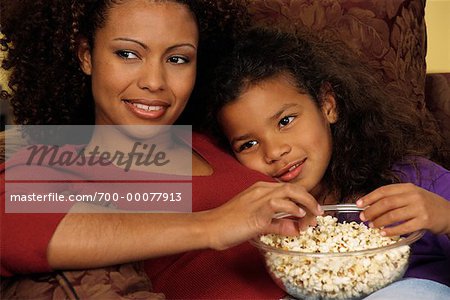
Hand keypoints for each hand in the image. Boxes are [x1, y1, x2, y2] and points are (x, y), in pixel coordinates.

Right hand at [203, 181, 322, 249]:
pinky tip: (300, 216)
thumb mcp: (257, 224)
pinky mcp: (256, 211)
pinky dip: (292, 208)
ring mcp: (258, 199)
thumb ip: (276, 224)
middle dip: (310, 198)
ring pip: (289, 192)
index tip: (312, 211)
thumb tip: (294, 229)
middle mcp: (261, 190)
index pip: (288, 189)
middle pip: (293, 188)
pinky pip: (279, 204)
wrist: (210, 228)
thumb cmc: (229, 225)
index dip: (303, 199)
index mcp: (260, 190)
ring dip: (306, 203)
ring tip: (314, 215)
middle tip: (319, 211)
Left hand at [356, 183, 449, 236]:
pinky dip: (391, 231)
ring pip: (393, 215)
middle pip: (386, 203)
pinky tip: (383, 233)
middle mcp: (413, 196)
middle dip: (371, 210)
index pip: (384, 190)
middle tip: (363, 217)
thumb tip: (371, 205)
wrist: (449, 214)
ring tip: (372, 226)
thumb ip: (395, 198)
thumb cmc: (426, 205)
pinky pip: (403, 227)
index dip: (369, 197)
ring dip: (379, 221)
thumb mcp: (412, 195)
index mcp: (407, 187)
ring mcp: (419, 208)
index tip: (358, 204)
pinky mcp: (424, 221)